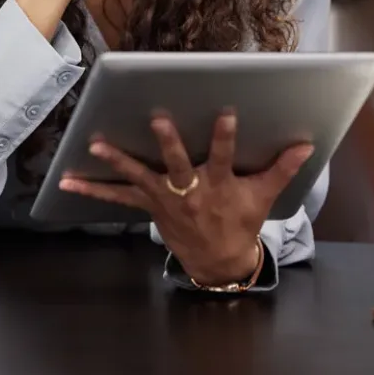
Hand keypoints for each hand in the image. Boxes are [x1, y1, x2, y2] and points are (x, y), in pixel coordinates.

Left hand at [59, 112, 313, 285]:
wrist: (218, 261)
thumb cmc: (239, 221)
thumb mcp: (262, 196)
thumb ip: (281, 168)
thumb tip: (307, 145)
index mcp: (218, 185)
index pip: (223, 157)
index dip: (224, 137)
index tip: (226, 113)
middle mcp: (188, 191)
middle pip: (177, 164)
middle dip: (168, 143)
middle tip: (158, 121)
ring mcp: (164, 198)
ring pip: (139, 176)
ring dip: (117, 160)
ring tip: (95, 143)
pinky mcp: (147, 205)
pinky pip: (116, 196)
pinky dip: (91, 189)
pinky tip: (66, 181)